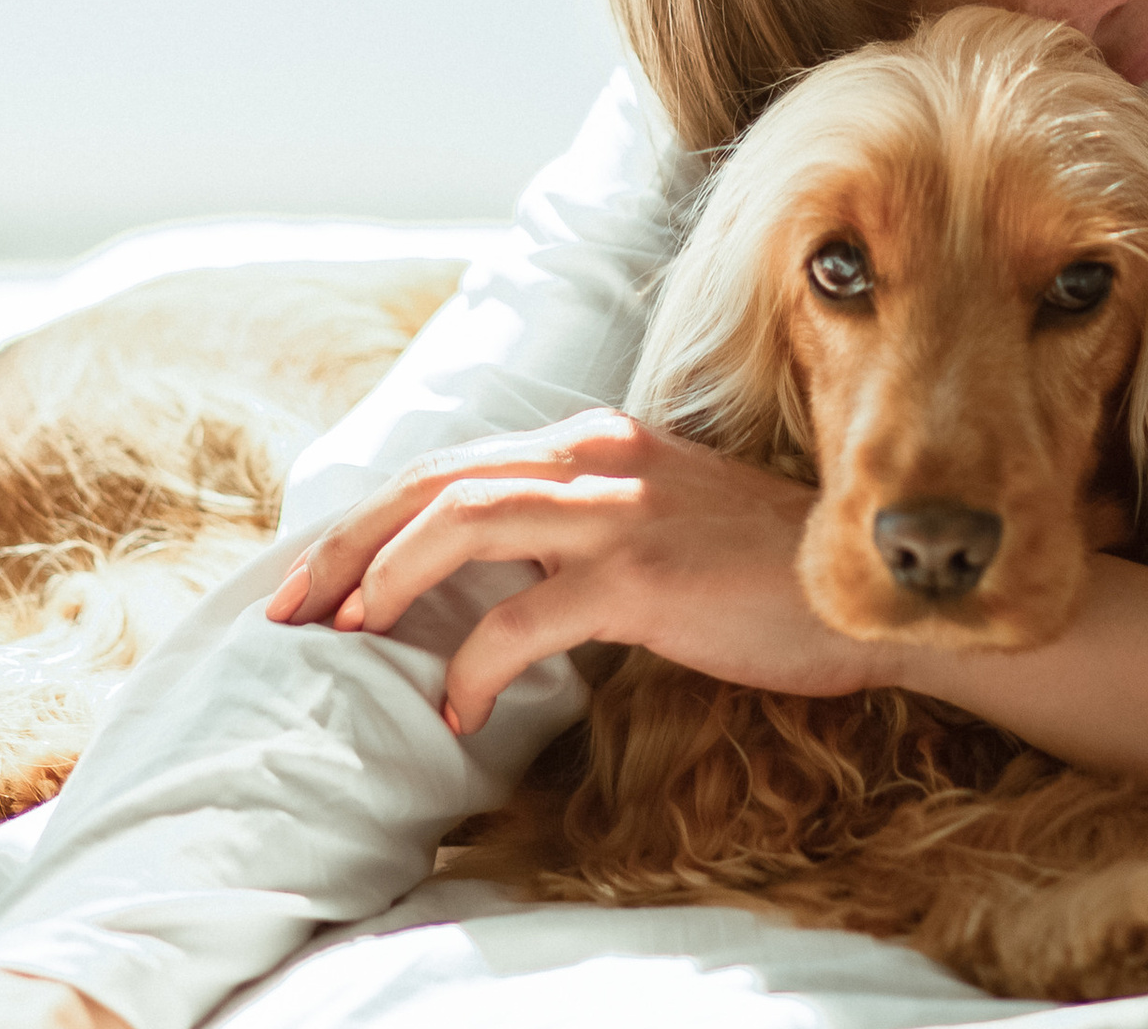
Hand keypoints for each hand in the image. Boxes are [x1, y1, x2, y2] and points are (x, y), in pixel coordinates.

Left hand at [264, 410, 895, 731]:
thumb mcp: (657, 518)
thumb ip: (577, 522)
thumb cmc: (760, 568)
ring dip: (384, 577)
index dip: (371, 517)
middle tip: (286, 607)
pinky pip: (522, 619)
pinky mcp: (639, 577)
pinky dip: (472, 666)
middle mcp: (599, 454)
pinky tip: (455, 709)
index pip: (455, 462)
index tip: (315, 576)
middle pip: (436, 480)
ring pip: (463, 520)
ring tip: (344, 634)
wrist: (861, 589)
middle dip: (347, 542)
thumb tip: (483, 573)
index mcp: (597, 439)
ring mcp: (619, 511)